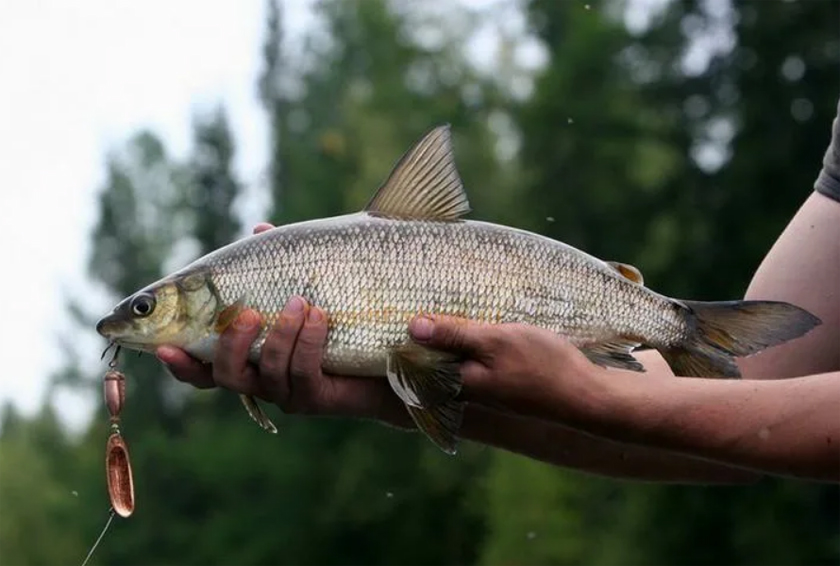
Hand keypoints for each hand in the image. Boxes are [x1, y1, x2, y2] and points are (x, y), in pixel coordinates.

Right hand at [156, 223, 412, 427]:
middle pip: (222, 376)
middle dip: (228, 346)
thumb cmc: (345, 312)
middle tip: (246, 314)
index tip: (162, 346)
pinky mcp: (318, 398)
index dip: (179, 361)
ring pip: (264, 374)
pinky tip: (320, 317)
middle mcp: (261, 376)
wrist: (394, 351)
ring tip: (301, 303)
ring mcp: (288, 390)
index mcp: (248, 351)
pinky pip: (302, 375)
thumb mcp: (310, 281)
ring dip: (278, 336)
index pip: (201, 363)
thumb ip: (282, 261)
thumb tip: (260, 228)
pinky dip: (307, 344)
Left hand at [407, 316, 608, 422]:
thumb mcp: (495, 341)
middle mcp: (463, 389)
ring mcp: (482, 387)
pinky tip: (471, 319)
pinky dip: (467, 339)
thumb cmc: (542, 366)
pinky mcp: (498, 381)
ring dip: (446, 333)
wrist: (586, 397)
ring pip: (451, 356)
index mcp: (455, 382)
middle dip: (421, 332)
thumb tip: (412, 326)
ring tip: (437, 300)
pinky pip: (471, 358)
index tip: (389, 310)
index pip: (412, 361)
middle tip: (409, 297)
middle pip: (430, 358)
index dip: (400, 337)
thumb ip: (454, 335)